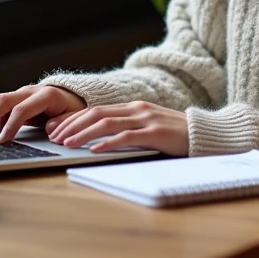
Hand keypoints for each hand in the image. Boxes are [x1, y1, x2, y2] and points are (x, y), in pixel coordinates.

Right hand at [0, 85, 86, 142]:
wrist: (71, 96)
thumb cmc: (72, 108)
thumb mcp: (76, 116)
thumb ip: (65, 123)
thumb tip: (51, 129)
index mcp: (46, 95)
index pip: (23, 109)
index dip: (11, 125)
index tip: (2, 140)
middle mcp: (30, 91)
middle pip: (3, 101)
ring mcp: (20, 94)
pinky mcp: (14, 100)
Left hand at [46, 101, 188, 155]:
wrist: (204, 134)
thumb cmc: (175, 134)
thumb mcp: (147, 127)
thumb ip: (127, 129)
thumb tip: (99, 140)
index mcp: (133, 107)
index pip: (96, 109)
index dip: (74, 118)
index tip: (56, 128)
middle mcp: (137, 109)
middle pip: (96, 113)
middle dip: (72, 124)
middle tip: (54, 136)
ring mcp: (146, 119)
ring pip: (106, 123)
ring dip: (83, 133)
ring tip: (67, 143)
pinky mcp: (155, 132)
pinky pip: (126, 136)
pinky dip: (107, 143)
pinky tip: (95, 150)